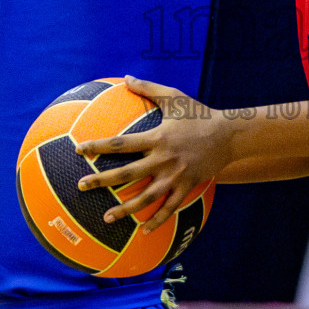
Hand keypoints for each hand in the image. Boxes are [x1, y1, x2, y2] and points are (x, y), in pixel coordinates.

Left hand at [73, 76, 232, 231]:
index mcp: (156, 137)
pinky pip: (170, 207)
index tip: (79, 149)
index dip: (98, 146)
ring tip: (106, 218)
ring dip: (125, 209)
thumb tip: (126, 77)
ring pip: (146, 197)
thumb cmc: (199, 114)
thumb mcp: (174, 97)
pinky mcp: (187, 186)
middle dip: (101, 180)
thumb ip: (148, 88)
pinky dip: (157, 220)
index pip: (120, 143)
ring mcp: (175, 176)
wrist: (229, 134)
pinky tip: (143, 231)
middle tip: (81, 185)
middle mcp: (162, 159)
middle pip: (126, 173)